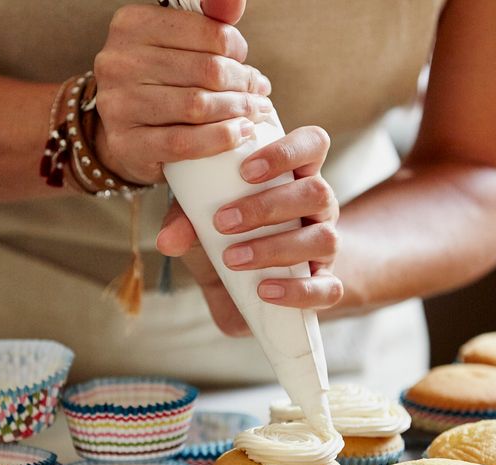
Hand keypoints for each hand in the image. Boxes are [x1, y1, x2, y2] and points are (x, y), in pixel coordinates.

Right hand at [92, 3, 273, 184]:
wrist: (124, 132)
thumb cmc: (158, 82)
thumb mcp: (175, 44)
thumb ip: (206, 23)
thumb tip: (235, 4)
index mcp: (132, 25)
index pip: (208, 32)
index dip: (236, 49)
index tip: (243, 62)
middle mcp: (118, 62)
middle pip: (207, 70)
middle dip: (243, 83)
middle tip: (258, 93)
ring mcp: (118, 104)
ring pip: (197, 105)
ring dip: (237, 111)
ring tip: (254, 113)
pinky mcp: (125, 143)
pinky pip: (184, 142)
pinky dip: (220, 138)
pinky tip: (239, 134)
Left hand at [157, 126, 343, 335]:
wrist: (247, 286)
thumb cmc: (228, 237)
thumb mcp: (202, 224)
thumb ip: (186, 222)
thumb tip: (167, 241)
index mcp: (295, 175)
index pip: (312, 144)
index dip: (287, 152)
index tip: (245, 171)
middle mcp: (318, 206)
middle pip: (317, 191)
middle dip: (267, 207)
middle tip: (222, 222)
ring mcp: (326, 244)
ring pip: (325, 238)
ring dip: (275, 247)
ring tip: (232, 259)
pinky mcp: (326, 283)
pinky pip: (328, 287)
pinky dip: (297, 290)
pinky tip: (264, 290)